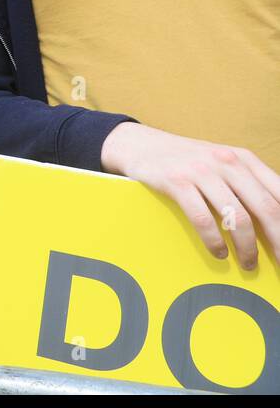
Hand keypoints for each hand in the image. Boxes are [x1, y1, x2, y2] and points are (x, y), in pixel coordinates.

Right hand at [101, 123, 279, 270]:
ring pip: (238, 217)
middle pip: (266, 209)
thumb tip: (275, 220)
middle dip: (278, 242)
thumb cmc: (186, 161)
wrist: (140, 144)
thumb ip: (248, 184)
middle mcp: (227, 162)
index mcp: (244, 159)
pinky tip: (218, 252)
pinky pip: (203, 219)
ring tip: (248, 263)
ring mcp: (201, 171)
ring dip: (247, 248)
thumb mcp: (222, 164)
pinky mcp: (176, 182)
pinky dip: (214, 241)